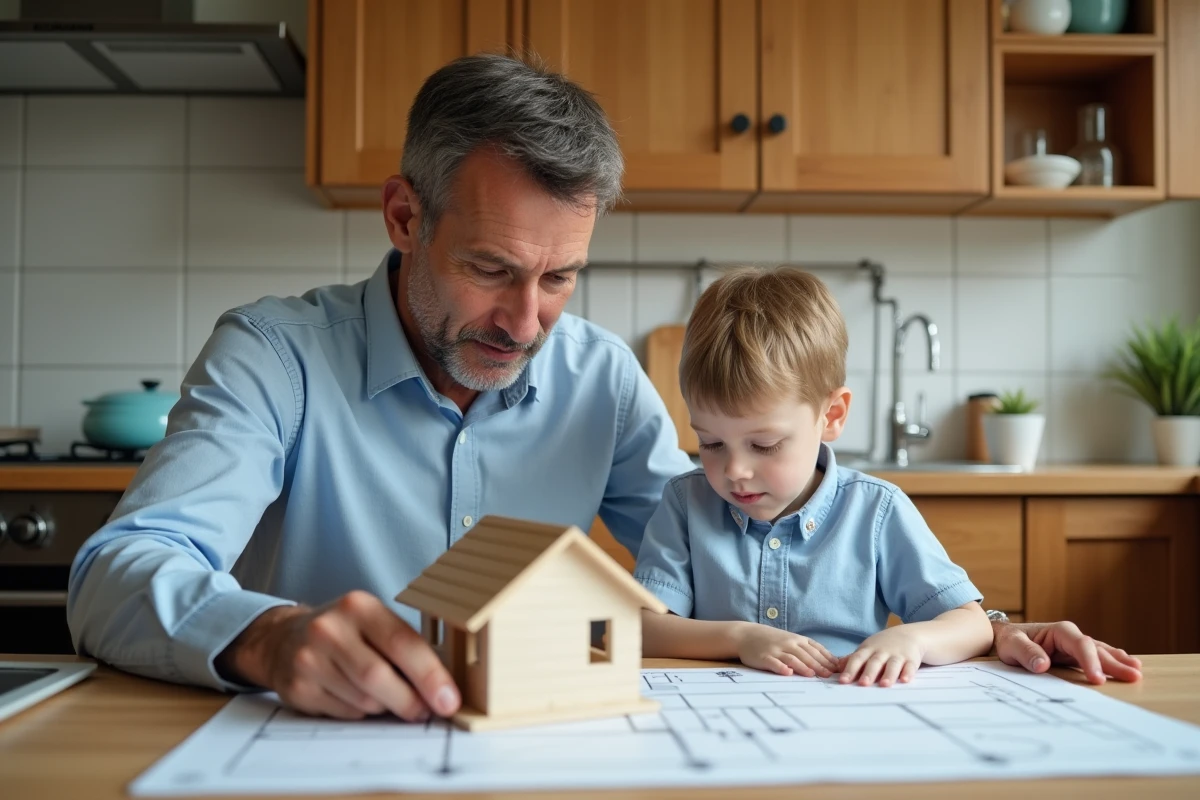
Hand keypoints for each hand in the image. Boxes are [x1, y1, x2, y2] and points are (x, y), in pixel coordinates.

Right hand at [216, 591, 460, 719]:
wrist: (283, 639)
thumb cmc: (345, 633)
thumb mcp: (373, 623)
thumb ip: (405, 647)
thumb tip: (443, 686)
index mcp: (359, 606)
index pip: (401, 642)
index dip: (430, 675)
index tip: (449, 700)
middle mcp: (330, 629)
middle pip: (379, 676)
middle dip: (410, 701)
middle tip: (426, 711)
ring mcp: (309, 659)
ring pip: (363, 700)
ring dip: (386, 707)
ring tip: (388, 699)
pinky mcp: (297, 688)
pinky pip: (345, 713)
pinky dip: (361, 713)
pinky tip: (359, 699)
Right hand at [734, 624, 837, 676]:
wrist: (746, 635)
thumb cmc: (772, 640)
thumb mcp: (790, 640)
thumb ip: (806, 650)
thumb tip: (828, 662)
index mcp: (797, 639)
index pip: (816, 649)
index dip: (827, 659)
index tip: (837, 668)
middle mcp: (788, 643)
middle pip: (807, 655)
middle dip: (819, 665)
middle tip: (829, 675)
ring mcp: (776, 650)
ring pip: (792, 658)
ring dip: (802, 666)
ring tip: (811, 674)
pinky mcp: (764, 657)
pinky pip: (773, 663)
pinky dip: (780, 668)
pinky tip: (787, 673)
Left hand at [839, 626, 923, 686]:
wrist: (910, 634)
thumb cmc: (883, 645)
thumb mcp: (867, 648)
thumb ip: (853, 659)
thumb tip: (836, 668)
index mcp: (869, 649)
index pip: (857, 659)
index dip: (850, 669)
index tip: (843, 681)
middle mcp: (882, 651)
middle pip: (874, 662)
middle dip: (869, 673)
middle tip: (863, 684)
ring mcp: (898, 654)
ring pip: (892, 664)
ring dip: (888, 674)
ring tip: (884, 684)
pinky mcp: (912, 659)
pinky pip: (910, 666)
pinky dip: (908, 673)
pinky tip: (905, 680)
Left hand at [992, 620, 1141, 684]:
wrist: (1005, 637)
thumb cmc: (1009, 641)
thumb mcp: (1011, 646)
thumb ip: (1026, 653)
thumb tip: (1042, 664)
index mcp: (1059, 632)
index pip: (1080, 645)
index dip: (1090, 661)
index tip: (1097, 679)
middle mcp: (1071, 636)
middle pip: (1097, 649)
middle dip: (1115, 663)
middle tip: (1134, 676)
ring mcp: (1075, 645)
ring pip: (1101, 652)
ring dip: (1119, 661)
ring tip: (1137, 671)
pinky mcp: (1076, 654)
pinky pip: (1097, 657)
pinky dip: (1112, 661)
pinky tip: (1126, 666)